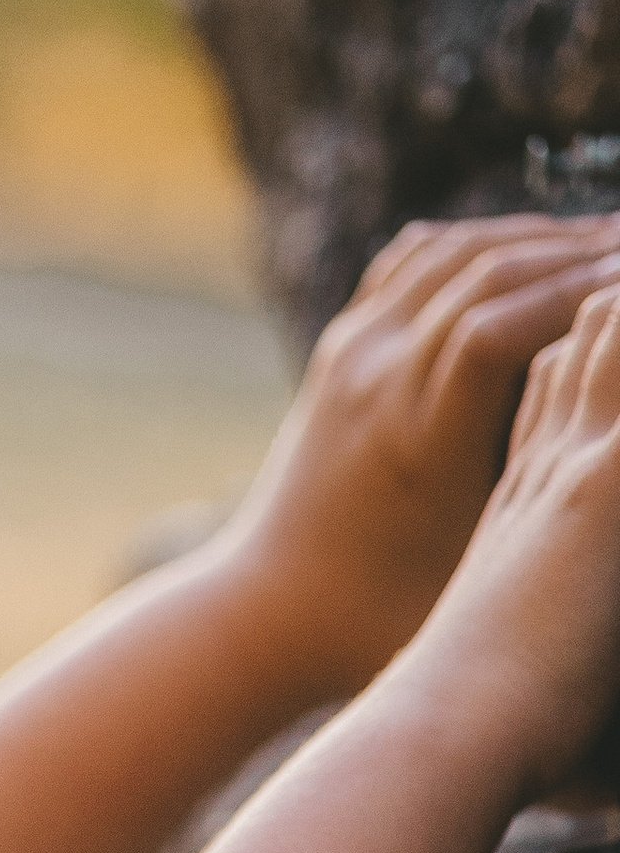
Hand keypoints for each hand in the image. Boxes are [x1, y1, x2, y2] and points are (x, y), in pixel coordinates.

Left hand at [218, 215, 619, 705]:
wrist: (265, 609)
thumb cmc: (376, 615)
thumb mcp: (471, 577)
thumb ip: (536, 515)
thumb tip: (597, 455)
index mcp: (415, 439)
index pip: (498, 327)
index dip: (576, 294)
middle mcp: (378, 379)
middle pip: (488, 274)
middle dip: (576, 252)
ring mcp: (353, 353)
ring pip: (455, 254)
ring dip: (536, 237)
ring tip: (602, 239)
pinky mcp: (341, 345)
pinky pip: (416, 259)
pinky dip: (478, 241)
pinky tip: (524, 245)